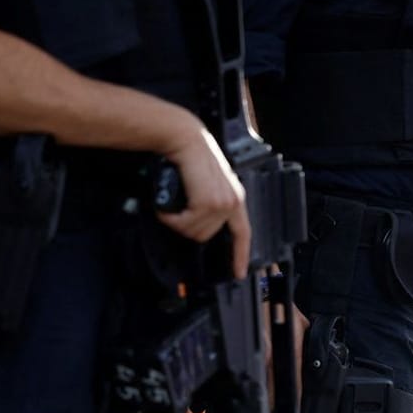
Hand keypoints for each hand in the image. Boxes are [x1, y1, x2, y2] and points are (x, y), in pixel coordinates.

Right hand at [159, 119, 251, 277]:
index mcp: (235, 198)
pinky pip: (185, 224)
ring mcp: (222, 203)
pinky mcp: (208, 202)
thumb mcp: (206, 185)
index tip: (238, 272)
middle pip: (205, 236)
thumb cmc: (190, 160)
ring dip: (177, 221)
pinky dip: (171, 217)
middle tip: (176, 210)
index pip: (243, 233)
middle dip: (186, 227)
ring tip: (174, 202)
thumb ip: (209, 204)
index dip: (240, 255)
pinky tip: (170, 204)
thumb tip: (198, 224)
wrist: (185, 140)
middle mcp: (232, 201)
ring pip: (193, 232)